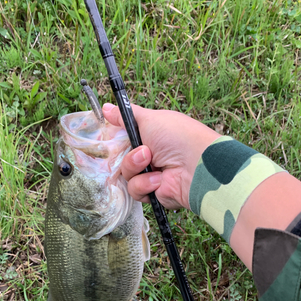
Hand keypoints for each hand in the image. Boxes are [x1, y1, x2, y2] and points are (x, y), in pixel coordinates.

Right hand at [103, 103, 220, 209]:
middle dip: (127, 154)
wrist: (195, 167)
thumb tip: (105, 107)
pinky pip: (135, 189)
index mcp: (150, 135)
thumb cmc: (176, 137)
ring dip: (135, 166)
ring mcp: (151, 174)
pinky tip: (159, 179)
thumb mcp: (149, 119)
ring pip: (125, 174)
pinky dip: (145, 184)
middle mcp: (150, 155)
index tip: (109, 135)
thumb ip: (125, 116)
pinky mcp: (153, 193)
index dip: (116, 139)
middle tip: (142, 150)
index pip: (124, 138)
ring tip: (151, 161)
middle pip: (120, 158)